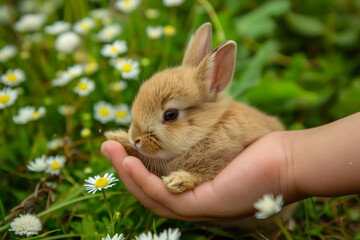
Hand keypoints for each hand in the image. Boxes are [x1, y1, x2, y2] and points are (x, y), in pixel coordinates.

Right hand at [101, 131, 296, 220]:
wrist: (286, 159)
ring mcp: (197, 205)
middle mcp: (192, 199)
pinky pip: (165, 197)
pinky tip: (130, 163)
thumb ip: (194, 138)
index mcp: (193, 186)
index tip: (123, 142)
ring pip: (151, 196)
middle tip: (107, 145)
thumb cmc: (255, 147)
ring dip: (127, 173)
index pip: (157, 179)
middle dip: (125, 168)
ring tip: (110, 150)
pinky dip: (143, 181)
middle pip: (149, 189)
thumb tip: (175, 117)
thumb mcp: (217, 139)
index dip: (136, 164)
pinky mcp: (203, 204)